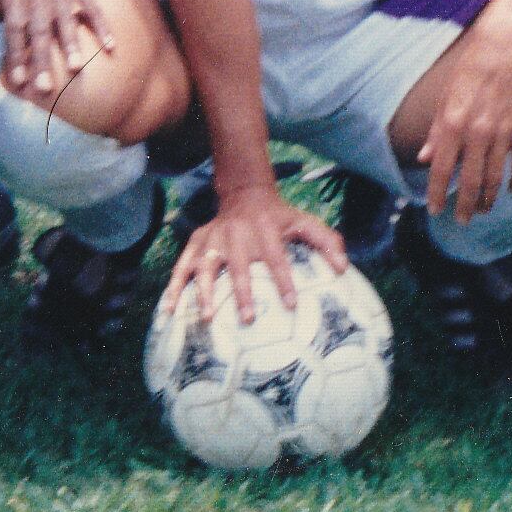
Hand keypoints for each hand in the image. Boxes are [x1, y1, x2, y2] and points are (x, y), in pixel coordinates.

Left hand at [0, 0, 107, 102]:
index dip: (16, 55)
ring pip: (68, 19)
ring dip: (73, 43)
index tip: (18, 82)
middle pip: (40, 30)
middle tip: (45, 89)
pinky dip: (103, 26)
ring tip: (77, 69)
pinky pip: (93, 7)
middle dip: (42, 59)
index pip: (13, 30)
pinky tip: (111, 48)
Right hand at [162, 185, 346, 324]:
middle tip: (248, 319)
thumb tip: (343, 268)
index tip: (291, 306)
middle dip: (243, 292)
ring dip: (204, 292)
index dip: (284, 281)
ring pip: (205, 266)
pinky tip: (168, 310)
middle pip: (238, 266)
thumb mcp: (305, 221)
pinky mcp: (197, 243)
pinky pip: (181, 266)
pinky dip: (173, 288)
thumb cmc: (279, 217)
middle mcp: (237, 235)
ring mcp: (213, 239)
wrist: (244, 192)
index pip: (277, 259)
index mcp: (266, 231)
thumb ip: (327, 241)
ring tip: (207, 317)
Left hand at [413, 16, 511, 225]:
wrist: (508, 43)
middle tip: (462, 220)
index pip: (442, 169)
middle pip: (469, 181)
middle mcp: (477, 133)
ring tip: (482, 209)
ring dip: (488, 198)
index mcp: (453, 124)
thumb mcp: (447, 95)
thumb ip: (437, 130)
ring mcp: (502, 132)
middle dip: (464, 205)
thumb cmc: (473, 65)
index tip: (434, 210)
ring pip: (494, 177)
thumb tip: (425, 157)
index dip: (437, 193)